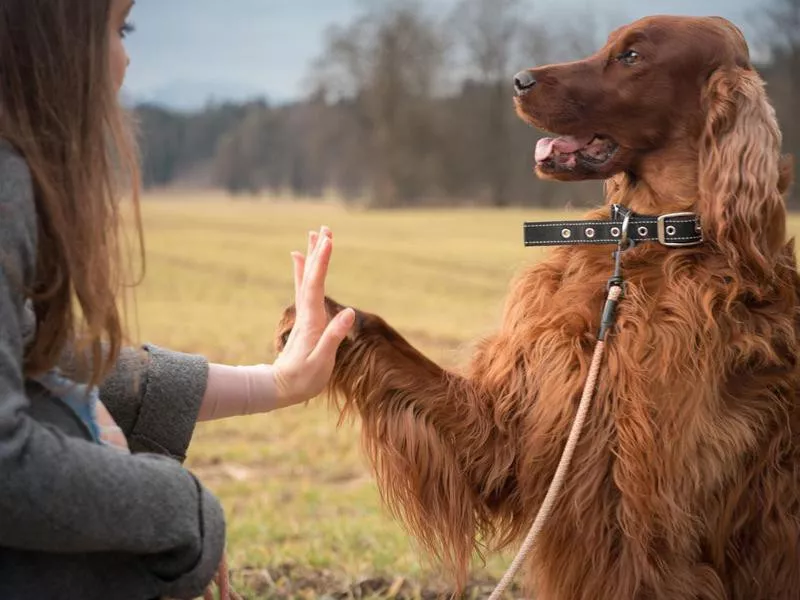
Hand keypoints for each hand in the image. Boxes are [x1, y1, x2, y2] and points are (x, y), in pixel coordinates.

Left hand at [273, 227, 354, 407]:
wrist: (279, 389)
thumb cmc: (302, 379)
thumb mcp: (321, 362)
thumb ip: (333, 337)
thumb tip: (349, 311)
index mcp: (312, 321)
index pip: (316, 285)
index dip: (321, 262)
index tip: (327, 241)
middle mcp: (306, 313)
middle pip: (310, 276)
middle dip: (317, 252)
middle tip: (323, 228)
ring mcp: (304, 315)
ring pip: (306, 279)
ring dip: (311, 257)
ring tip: (314, 236)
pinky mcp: (305, 319)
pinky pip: (304, 288)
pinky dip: (303, 271)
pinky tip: (300, 260)